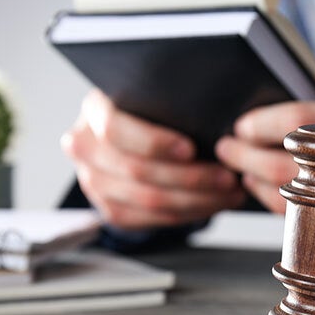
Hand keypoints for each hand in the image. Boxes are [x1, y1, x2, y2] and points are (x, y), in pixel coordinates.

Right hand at [61, 89, 245, 229]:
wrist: (131, 137)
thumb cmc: (151, 110)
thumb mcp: (154, 95)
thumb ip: (170, 100)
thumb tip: (215, 114)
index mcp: (94, 110)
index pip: (115, 129)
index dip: (154, 142)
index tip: (191, 148)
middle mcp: (85, 147)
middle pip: (136, 170)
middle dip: (190, 177)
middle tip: (228, 176)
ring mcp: (93, 182)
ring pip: (148, 199)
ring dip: (197, 200)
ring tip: (230, 192)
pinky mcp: (109, 209)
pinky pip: (151, 219)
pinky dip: (188, 214)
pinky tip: (214, 204)